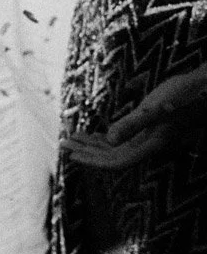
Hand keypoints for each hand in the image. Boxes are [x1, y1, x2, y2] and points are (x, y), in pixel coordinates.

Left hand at [63, 65, 206, 168]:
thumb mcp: (156, 109)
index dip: (94, 161)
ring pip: (117, 148)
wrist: (205, 92)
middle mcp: (150, 146)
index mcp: (151, 145)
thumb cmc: (183, 97)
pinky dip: (106, 138)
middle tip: (62, 145)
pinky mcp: (151, 129)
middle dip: (87, 152)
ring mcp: (151, 139)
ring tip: (70, 139)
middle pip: (113, 157)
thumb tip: (110, 140)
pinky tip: (93, 135)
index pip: (117, 161)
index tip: (71, 155)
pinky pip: (125, 139)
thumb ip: (133, 124)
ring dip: (93, 145)